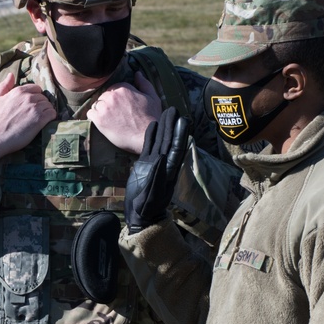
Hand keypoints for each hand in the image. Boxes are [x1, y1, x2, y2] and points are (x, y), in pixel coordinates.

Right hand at [0, 72, 56, 177]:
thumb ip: (4, 86)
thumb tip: (11, 75)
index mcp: (18, 91)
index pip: (36, 88)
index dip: (35, 96)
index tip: (32, 105)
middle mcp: (28, 97)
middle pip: (43, 97)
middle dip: (41, 104)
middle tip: (35, 115)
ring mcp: (35, 108)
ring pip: (49, 105)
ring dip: (46, 112)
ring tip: (40, 120)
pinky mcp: (40, 120)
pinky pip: (52, 114)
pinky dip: (51, 118)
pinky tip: (45, 123)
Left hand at [88, 70, 161, 152]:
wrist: (147, 136)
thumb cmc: (151, 117)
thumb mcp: (152, 97)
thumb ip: (143, 83)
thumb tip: (137, 73)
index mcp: (123, 88)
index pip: (112, 89)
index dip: (116, 98)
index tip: (121, 107)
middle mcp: (112, 96)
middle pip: (103, 97)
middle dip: (108, 104)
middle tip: (115, 115)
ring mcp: (104, 107)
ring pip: (96, 105)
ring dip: (101, 111)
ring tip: (109, 119)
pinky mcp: (99, 120)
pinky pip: (90, 114)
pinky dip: (94, 117)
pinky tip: (102, 122)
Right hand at [124, 106, 189, 233]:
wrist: (140, 215)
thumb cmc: (147, 208)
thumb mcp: (151, 195)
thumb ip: (156, 179)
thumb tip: (160, 159)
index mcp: (168, 171)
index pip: (177, 149)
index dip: (180, 134)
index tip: (183, 120)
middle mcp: (163, 164)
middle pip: (170, 141)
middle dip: (172, 125)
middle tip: (174, 108)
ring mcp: (154, 163)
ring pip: (160, 141)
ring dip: (163, 127)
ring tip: (166, 111)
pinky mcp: (145, 165)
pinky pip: (149, 147)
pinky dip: (151, 136)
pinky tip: (152, 125)